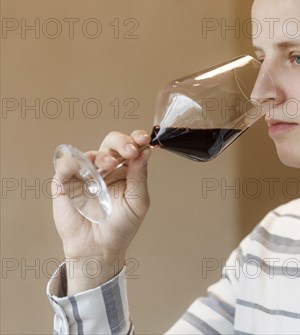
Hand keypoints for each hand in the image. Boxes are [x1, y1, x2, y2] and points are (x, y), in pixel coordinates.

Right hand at [52, 130, 150, 293]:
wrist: (98, 249)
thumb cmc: (120, 226)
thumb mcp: (137, 201)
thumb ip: (140, 176)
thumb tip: (146, 151)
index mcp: (126, 169)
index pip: (131, 147)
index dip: (137, 139)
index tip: (144, 139)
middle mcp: (105, 167)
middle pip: (111, 143)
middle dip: (122, 142)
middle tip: (130, 150)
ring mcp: (85, 173)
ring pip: (90, 152)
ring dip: (102, 155)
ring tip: (110, 164)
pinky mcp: (65, 182)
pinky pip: (65, 165)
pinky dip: (73, 161)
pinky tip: (83, 166)